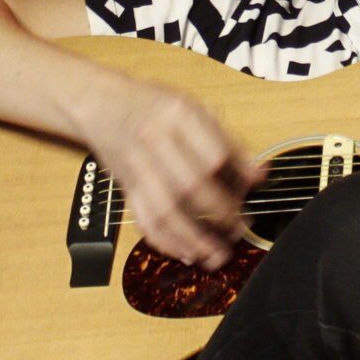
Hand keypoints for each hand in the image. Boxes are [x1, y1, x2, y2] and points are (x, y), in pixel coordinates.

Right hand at [78, 74, 265, 270]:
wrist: (100, 104)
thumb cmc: (153, 104)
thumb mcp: (194, 108)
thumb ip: (226, 140)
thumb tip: (259, 174)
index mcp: (177, 114)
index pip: (213, 154)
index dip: (238, 178)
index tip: (252, 191)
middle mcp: (154, 141)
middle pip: (191, 185)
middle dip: (221, 214)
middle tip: (240, 227)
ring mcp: (137, 168)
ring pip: (165, 212)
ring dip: (195, 239)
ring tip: (218, 255)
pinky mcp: (126, 188)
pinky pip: (144, 221)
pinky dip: (167, 243)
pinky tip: (187, 253)